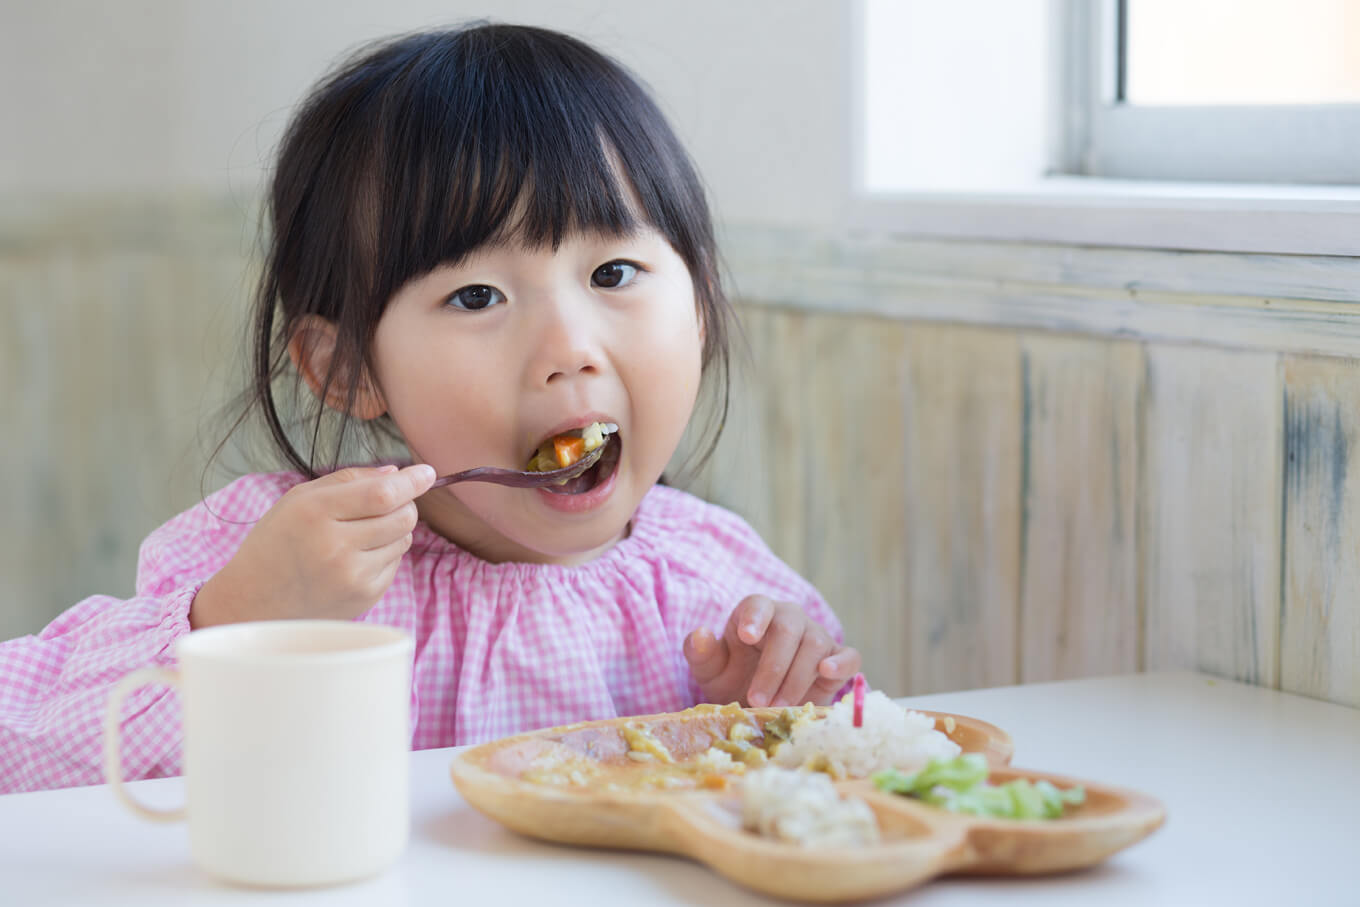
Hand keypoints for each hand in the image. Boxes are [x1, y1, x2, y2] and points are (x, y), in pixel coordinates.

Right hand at [190, 464, 436, 627]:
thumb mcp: (298, 500)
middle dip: (405, 504)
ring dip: (393, 530)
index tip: (428, 472)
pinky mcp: (364, 597)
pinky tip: (354, 558)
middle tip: (387, 504)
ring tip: (360, 534)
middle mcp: (335, 546)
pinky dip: (384, 554)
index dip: (412, 481)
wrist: (252, 602)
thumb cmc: (276, 543)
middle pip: (403, 516)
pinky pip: (395, 563)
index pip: (382, 494)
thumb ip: (347, 480)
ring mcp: (352, 576)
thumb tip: (396, 473)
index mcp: (315, 513)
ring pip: (403, 539)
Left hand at [683, 595, 861, 707]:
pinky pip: (849, 655)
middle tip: (757, 700)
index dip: (754, 617)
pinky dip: (842, 663)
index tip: (746, 636)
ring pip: (814, 646)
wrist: (763, 701)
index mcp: (757, 614)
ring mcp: (816, 637)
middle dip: (773, 667)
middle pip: (788, 630)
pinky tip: (828, 672)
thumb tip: (699, 634)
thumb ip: (700, 652)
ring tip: (779, 707)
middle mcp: (790, 619)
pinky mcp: (838, 659)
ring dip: (796, 679)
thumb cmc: (734, 677)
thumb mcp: (711, 670)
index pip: (758, 604)